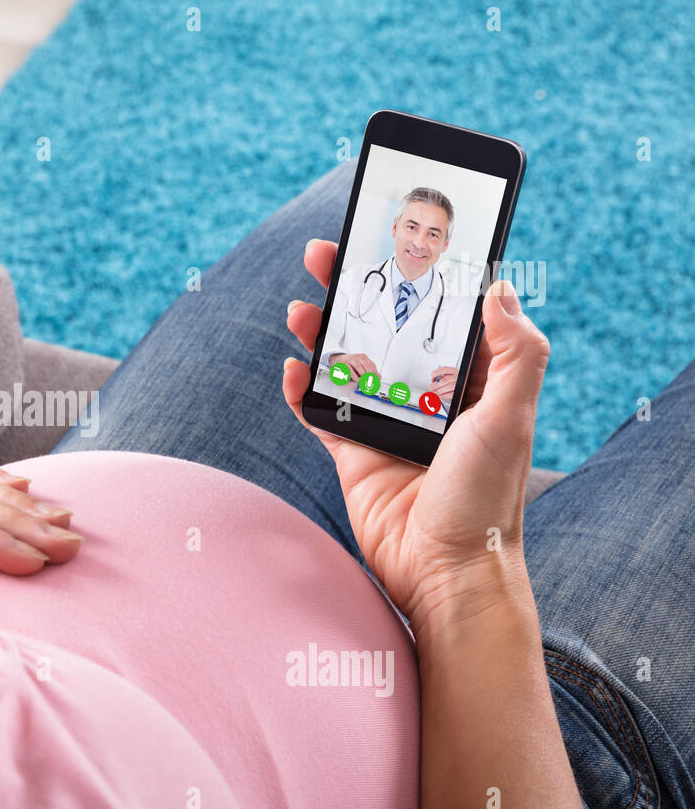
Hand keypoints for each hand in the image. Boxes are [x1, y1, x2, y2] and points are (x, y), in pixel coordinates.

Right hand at [283, 240, 549, 636]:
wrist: (445, 573)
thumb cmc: (487, 500)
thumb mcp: (511, 417)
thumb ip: (517, 351)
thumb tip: (499, 288)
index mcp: (473, 381)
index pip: (444, 311)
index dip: (419, 272)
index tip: (393, 235)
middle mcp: (428, 396)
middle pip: (385, 327)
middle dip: (355, 289)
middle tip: (325, 254)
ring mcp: (388, 423)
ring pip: (347, 362)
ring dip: (321, 333)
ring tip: (299, 309)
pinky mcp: (354, 454)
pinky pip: (320, 413)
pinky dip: (302, 391)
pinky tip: (292, 371)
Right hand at [328, 352, 378, 378]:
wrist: (338, 359)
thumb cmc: (350, 363)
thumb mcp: (360, 364)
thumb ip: (369, 369)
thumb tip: (378, 376)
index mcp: (363, 356)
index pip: (371, 363)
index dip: (375, 371)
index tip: (377, 378)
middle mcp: (357, 357)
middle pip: (366, 365)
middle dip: (370, 374)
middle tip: (371, 380)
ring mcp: (350, 360)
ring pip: (359, 367)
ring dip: (362, 375)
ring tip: (364, 380)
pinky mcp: (344, 364)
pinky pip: (351, 371)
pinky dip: (355, 377)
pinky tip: (357, 380)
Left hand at [429, 366, 458, 402]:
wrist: (457, 388)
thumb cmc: (450, 382)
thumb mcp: (446, 376)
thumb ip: (440, 376)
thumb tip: (433, 381)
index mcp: (453, 371)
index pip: (444, 369)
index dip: (437, 372)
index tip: (432, 376)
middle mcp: (457, 377)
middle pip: (445, 380)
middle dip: (435, 385)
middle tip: (431, 387)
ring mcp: (458, 385)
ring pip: (448, 387)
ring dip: (438, 390)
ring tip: (434, 392)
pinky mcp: (458, 392)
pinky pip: (450, 394)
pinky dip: (443, 395)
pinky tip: (439, 395)